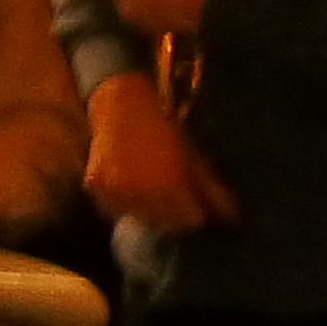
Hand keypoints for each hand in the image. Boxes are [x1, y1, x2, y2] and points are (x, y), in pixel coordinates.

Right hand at [82, 76, 238, 234]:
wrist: (120, 103)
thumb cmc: (161, 126)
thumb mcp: (191, 155)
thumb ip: (211, 188)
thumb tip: (232, 217)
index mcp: (168, 184)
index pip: (188, 220)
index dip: (194, 215)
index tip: (196, 210)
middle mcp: (140, 192)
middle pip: (163, 222)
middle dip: (173, 217)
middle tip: (175, 205)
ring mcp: (114, 190)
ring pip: (138, 217)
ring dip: (149, 213)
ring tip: (154, 198)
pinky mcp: (94, 185)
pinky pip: (113, 208)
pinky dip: (124, 206)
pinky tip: (132, 193)